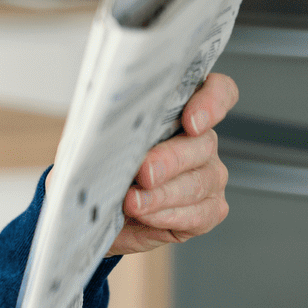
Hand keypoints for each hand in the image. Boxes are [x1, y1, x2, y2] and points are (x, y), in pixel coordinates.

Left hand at [108, 73, 236, 255]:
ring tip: (133, 201)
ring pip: (200, 181)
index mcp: (176, 114)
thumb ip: (104, 132)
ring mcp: (208, 177)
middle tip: (144, 172)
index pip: (217, 92)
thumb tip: (100, 131)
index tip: (191, 121)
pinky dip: (169, 215)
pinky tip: (146, 215)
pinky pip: (200, 214)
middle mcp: (199, 143)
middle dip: (171, 159)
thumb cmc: (96, 170)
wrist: (94, 212)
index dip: (212, 101)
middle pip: (203, 143)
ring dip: (163, 193)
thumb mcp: (90, 144)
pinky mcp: (207, 210)